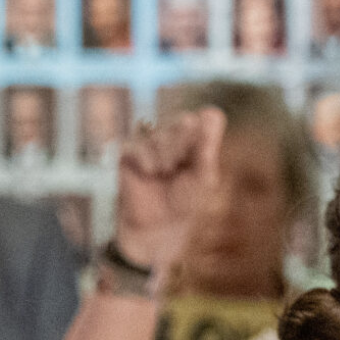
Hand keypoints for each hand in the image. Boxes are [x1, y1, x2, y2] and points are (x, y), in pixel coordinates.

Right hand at [113, 107, 225, 281]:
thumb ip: (206, 146)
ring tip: (164, 174)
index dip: (205, 137)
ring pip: (161, 134)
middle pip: (184, 121)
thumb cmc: (185, 202)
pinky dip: (147, 163)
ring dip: (166, 157)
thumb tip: (211, 111)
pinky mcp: (128, 152)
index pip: (207, 118)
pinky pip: (138, 147)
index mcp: (197, 137)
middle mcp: (173, 134)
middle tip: (179, 168)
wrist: (157, 228)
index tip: (202, 160)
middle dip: (184, 147)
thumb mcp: (203, 176)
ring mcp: (149, 141)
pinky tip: (149, 174)